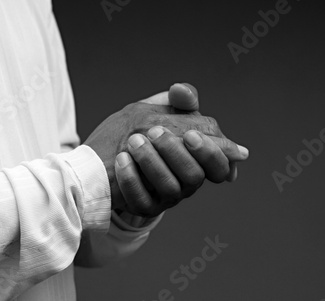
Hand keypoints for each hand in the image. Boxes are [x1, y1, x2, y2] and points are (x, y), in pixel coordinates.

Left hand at [114, 83, 248, 216]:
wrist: (105, 156)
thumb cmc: (139, 132)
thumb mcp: (159, 112)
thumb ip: (177, 101)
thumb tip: (181, 90)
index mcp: (197, 159)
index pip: (220, 164)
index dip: (210, 152)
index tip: (190, 134)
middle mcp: (186, 182)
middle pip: (195, 175)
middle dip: (177, 153)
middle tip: (155, 131)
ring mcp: (165, 197)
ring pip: (170, 188)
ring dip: (152, 162)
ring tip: (133, 141)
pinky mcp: (141, 206)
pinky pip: (140, 199)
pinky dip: (132, 178)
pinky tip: (121, 159)